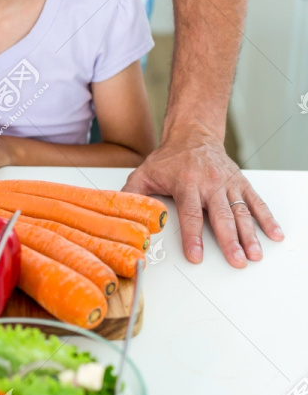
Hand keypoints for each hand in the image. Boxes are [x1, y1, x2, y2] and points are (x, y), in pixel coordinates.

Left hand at [121, 123, 284, 267]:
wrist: (193, 134)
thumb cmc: (170, 158)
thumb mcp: (145, 172)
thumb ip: (132, 194)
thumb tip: (120, 212)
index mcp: (187, 184)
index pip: (191, 215)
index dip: (193, 237)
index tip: (197, 256)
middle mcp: (210, 184)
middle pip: (221, 217)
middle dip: (230, 240)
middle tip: (237, 260)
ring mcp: (227, 184)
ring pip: (241, 212)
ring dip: (249, 235)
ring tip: (254, 254)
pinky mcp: (240, 183)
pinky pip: (255, 202)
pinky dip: (266, 218)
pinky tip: (273, 234)